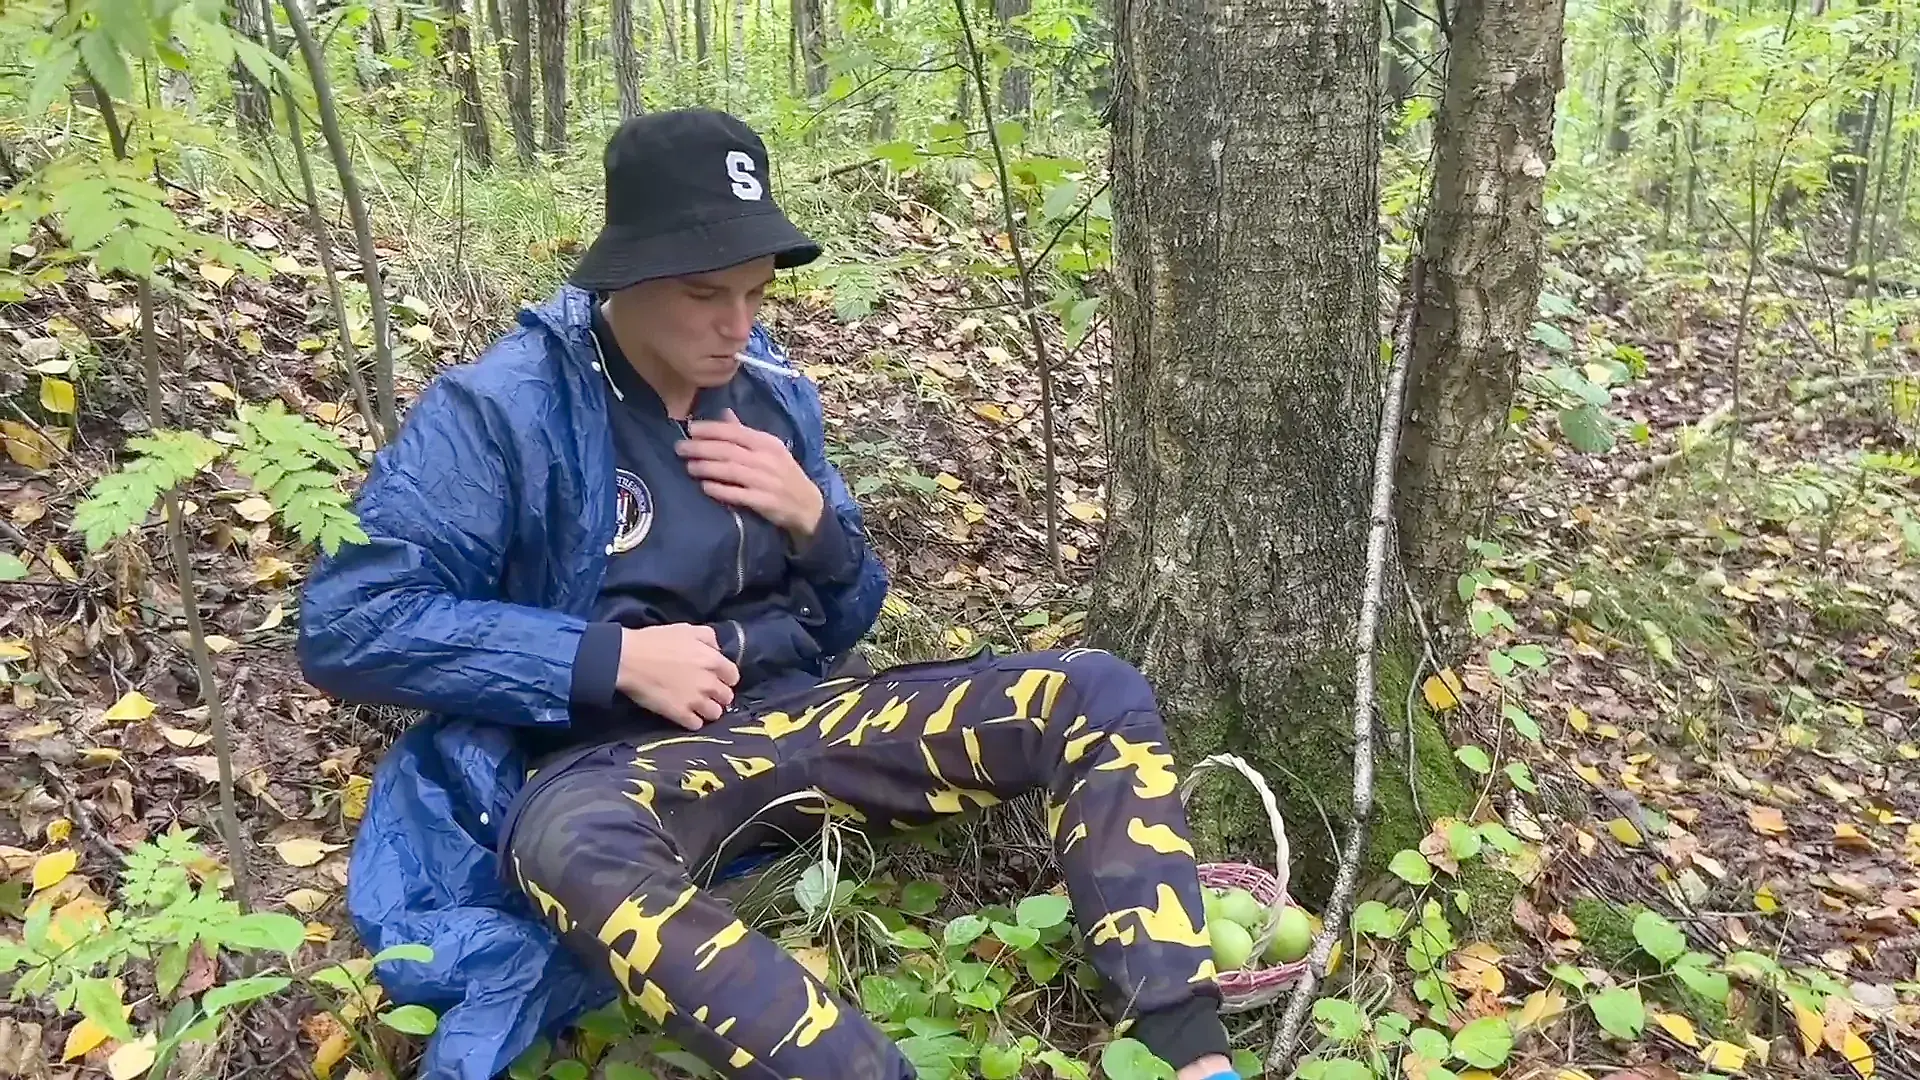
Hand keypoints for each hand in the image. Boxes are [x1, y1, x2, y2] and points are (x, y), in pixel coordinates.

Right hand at [615, 624, 739, 729]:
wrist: (628, 659)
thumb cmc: (654, 641)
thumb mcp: (686, 629)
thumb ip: (708, 637)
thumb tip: (717, 649)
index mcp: (712, 660)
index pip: (733, 676)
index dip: (726, 678)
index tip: (717, 679)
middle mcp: (709, 682)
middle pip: (727, 697)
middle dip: (718, 695)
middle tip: (706, 693)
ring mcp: (695, 700)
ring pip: (715, 714)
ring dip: (708, 710)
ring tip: (697, 707)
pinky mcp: (680, 714)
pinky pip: (697, 725)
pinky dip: (692, 721)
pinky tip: (685, 714)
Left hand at [677, 409, 826, 540]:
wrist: (807, 506)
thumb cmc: (783, 474)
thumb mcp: (770, 450)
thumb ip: (745, 433)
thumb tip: (724, 413)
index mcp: (767, 443)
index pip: (735, 432)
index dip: (712, 429)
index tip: (691, 429)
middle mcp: (767, 459)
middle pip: (729, 450)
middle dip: (702, 448)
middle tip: (680, 448)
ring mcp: (766, 481)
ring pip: (731, 471)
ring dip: (707, 468)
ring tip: (689, 466)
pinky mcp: (765, 502)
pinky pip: (739, 494)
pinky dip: (721, 490)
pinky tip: (706, 487)